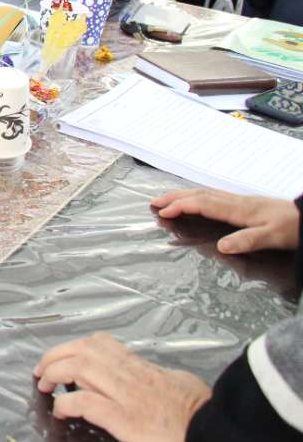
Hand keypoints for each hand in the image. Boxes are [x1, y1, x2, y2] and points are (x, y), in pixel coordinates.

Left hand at [34, 333, 210, 441]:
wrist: (219, 438)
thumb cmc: (205, 415)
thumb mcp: (185, 383)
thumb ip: (165, 376)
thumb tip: (160, 375)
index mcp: (143, 367)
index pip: (102, 343)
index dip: (75, 347)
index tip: (62, 356)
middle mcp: (131, 376)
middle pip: (82, 350)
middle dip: (55, 355)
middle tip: (41, 370)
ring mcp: (126, 396)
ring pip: (79, 367)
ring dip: (54, 373)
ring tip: (43, 385)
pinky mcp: (125, 420)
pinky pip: (86, 402)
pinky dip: (66, 403)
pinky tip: (60, 410)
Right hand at [152, 189, 299, 253]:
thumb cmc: (292, 228)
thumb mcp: (272, 238)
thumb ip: (246, 241)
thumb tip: (222, 247)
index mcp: (239, 210)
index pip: (203, 204)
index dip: (181, 206)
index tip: (163, 212)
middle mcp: (236, 202)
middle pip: (200, 195)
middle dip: (175, 197)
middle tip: (154, 201)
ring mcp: (240, 201)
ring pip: (206, 194)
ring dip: (184, 195)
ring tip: (167, 199)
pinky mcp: (245, 204)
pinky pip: (214, 196)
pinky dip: (198, 197)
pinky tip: (196, 201)